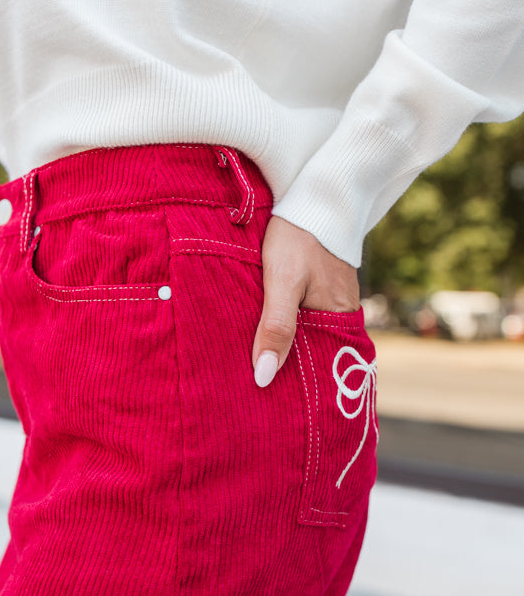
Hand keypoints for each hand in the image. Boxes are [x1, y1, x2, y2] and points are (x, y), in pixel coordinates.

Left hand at [252, 216, 360, 386]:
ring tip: (254, 367)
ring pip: (306, 335)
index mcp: (338, 318)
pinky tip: (265, 333)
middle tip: (253, 389)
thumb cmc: (298, 236)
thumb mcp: (282, 282)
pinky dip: (287, 326)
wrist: (314, 195)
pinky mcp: (323, 287)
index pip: (316, 366)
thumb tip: (264, 376)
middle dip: (286, 369)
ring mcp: (334, 300)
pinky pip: (305, 317)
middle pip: (310, 352)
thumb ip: (275, 328)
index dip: (293, 384)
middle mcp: (342, 314)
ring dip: (284, 347)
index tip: (267, 400)